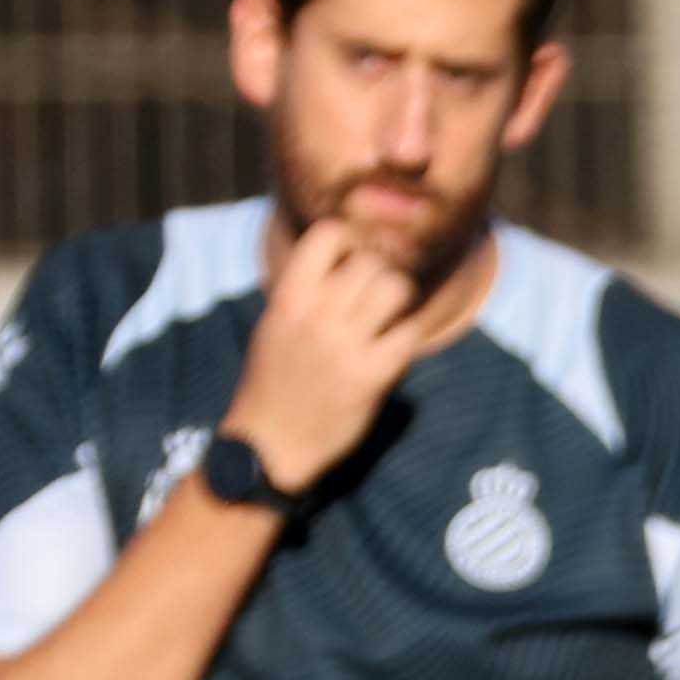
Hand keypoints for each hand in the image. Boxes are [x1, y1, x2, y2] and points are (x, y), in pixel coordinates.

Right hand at [218, 216, 442, 493]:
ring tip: (388, 319)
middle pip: (371, 261)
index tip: (347, 267)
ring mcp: (344, 345)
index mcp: (288, 297)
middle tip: (373, 302)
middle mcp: (316, 314)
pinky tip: (394, 350)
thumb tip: (352, 253)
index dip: (348, 243)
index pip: (329, 233)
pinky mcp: (370, 377)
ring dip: (399, 300)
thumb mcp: (276, 324)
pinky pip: (410, 333)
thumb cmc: (275, 381)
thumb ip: (307, 289)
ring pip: (395, 287)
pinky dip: (407, 337)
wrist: (270, 446)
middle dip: (379, 276)